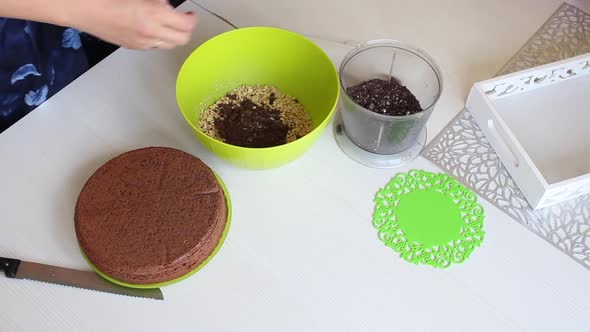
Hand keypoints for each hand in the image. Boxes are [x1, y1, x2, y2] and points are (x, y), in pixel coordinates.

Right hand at [67, 0, 196, 49]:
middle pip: (182, 40)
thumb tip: (167, 4)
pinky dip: (159, 39)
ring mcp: (141, 42)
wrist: (81, 7)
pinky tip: (152, 28)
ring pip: (169, 45)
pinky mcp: (132, 46)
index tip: (190, 14)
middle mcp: (150, 32)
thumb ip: (158, 1)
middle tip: (184, 20)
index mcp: (153, 15)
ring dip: (174, 36)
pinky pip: (155, 47)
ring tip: (169, 24)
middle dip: (186, 30)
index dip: (192, 19)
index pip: (186, 25)